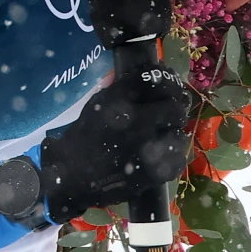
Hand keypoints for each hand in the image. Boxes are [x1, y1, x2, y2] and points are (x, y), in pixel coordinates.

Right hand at [38, 70, 194, 223]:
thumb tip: (150, 74)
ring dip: (172, 135)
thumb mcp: (97, 105)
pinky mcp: (153, 173)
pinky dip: (172, 157)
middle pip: (174, 108)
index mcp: (118, 103)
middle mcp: (136, 122)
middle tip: (169, 114)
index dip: (165, 78)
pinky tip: (161, 157)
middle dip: (173, 110)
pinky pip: (177, 159)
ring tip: (163, 138)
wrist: (71, 177)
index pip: (153, 80)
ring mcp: (147, 150)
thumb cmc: (83, 139)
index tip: (168, 83)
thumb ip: (122, 89)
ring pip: (179, 134)